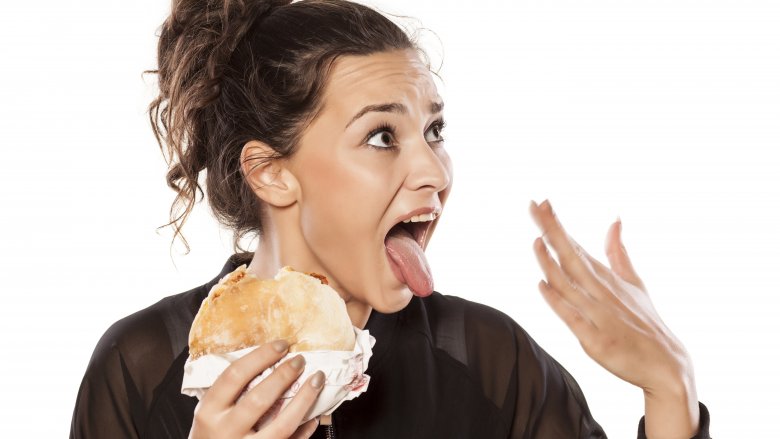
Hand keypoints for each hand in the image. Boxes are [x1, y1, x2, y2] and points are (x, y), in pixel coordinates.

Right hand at [189, 339, 325, 438]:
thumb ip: (231, 393)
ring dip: (304, 399)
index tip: (281, 345)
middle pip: (259, 398)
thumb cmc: (212, 436)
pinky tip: (314, 416)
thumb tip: (269, 361)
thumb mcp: (211, 413)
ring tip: (316, 381)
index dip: (261, 357)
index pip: (235, 376)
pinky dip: (305, 429)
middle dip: (284, 375)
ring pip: (282, 424)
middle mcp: (225, 430)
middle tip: (300, 361)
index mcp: (209, 411)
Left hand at [528, 199, 692, 394]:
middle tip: (535, 205)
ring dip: (550, 262)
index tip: (541, 203)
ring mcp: (599, 314)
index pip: (575, 245)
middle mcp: (601, 292)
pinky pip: (573, 317)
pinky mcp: (595, 339)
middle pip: (570, 257)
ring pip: (568, 284)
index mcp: (606, 277)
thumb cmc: (644, 322)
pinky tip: (542, 285)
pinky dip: (558, 302)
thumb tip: (614, 220)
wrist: (666, 364)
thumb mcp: (634, 282)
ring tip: (536, 241)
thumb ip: (618, 252)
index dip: (557, 225)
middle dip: (551, 231)